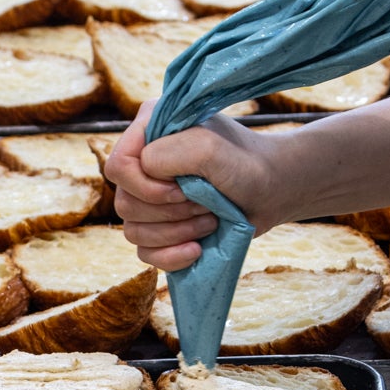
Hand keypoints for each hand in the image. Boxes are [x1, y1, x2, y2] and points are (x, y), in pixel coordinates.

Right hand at [105, 105, 297, 268]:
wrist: (271, 192)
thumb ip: (169, 154)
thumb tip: (142, 174)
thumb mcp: (209, 148)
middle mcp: (144, 164)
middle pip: (124, 204)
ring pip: (132, 231)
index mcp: (149, 132)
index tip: (181, 189)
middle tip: (206, 204)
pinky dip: (171, 256)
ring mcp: (150, 199)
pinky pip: (144, 253)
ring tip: (210, 222)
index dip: (144, 186)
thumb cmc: (245, 164)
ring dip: (174, 233)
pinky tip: (197, 250)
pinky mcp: (159, 229)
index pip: (117, 165)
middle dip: (168, 212)